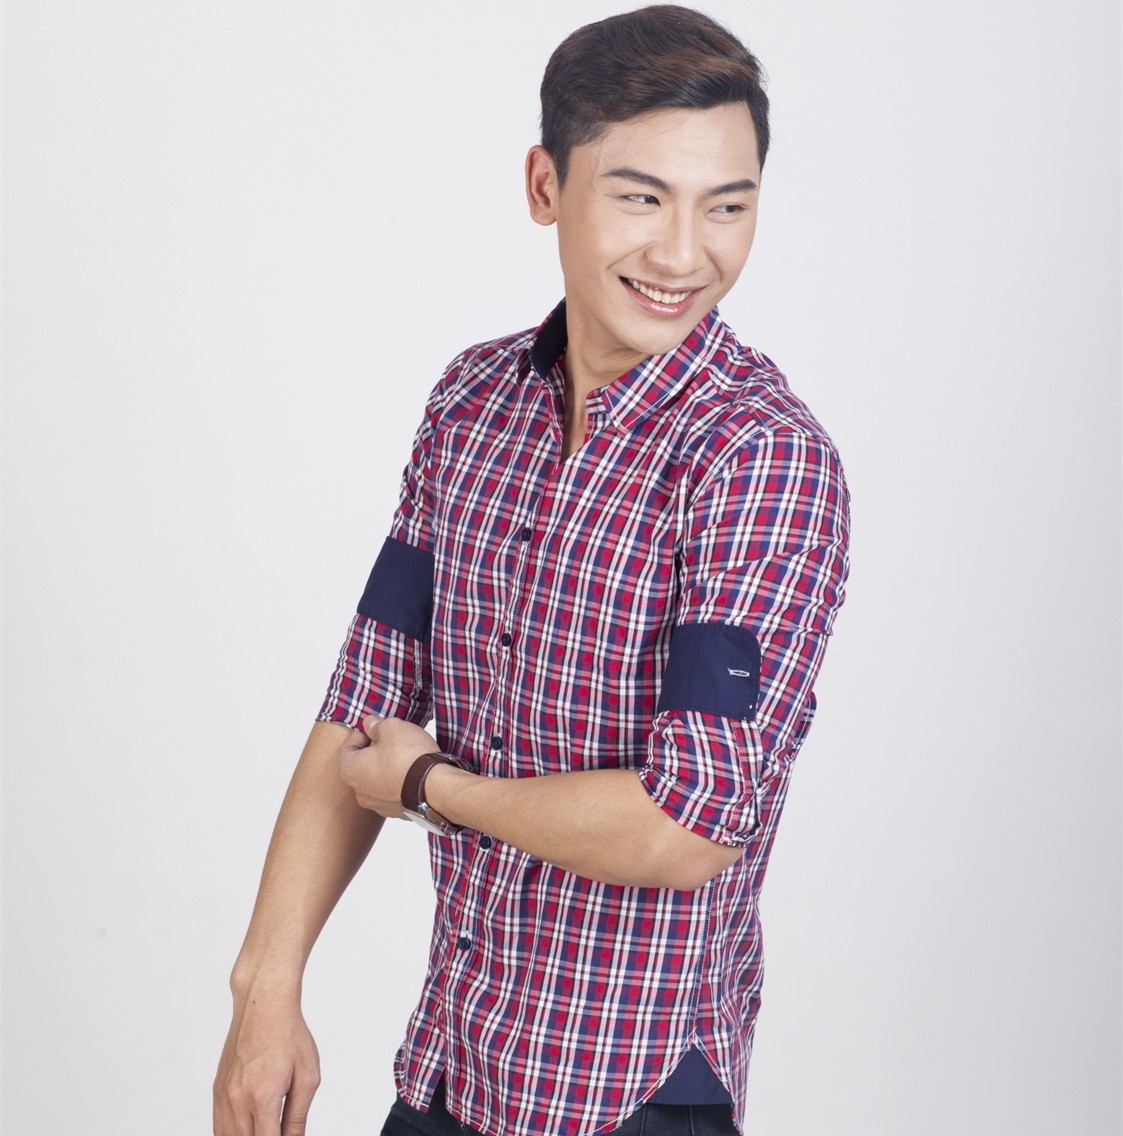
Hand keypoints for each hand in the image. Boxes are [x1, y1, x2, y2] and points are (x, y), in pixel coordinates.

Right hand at [213, 994, 319, 1135]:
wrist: (264, 1004)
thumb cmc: (290, 1034)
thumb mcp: (307, 1077)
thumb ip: (298, 1117)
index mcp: (263, 1096)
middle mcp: (237, 1099)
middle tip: (279, 1131)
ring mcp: (223, 1095)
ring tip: (268, 1128)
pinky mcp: (216, 1090)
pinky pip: (219, 1126)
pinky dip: (232, 1134)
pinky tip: (248, 1130)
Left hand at [338, 716, 438, 817]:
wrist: (435, 787)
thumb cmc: (409, 757)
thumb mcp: (391, 727)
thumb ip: (376, 725)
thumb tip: (370, 724)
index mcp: (350, 770)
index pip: (347, 749)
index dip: (361, 735)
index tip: (374, 728)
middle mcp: (360, 792)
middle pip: (362, 766)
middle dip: (374, 751)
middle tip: (390, 739)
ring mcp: (378, 805)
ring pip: (377, 781)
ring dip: (386, 767)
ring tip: (404, 754)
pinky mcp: (397, 812)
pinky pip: (393, 792)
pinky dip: (399, 781)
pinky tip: (413, 770)